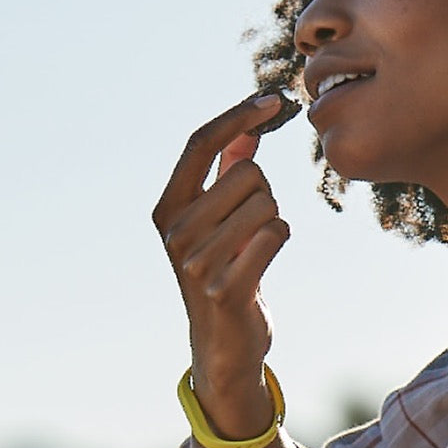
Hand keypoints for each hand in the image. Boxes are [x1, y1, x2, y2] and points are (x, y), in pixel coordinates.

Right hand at [152, 94, 290, 438]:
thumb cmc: (224, 274)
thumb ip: (227, 174)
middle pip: (246, 173)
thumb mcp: (220, 222)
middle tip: (251, 226)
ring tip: (253, 250)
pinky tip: (261, 264)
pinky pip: (275, 234)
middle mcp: (174, 232)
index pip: (200, 144)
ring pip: (266, 203)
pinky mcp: (225, 286)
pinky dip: (279, 243)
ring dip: (273, 221)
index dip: (236, 116)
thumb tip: (249, 128)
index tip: (272, 101)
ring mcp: (196, 262)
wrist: (223, 345)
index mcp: (168, 209)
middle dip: (264, 192)